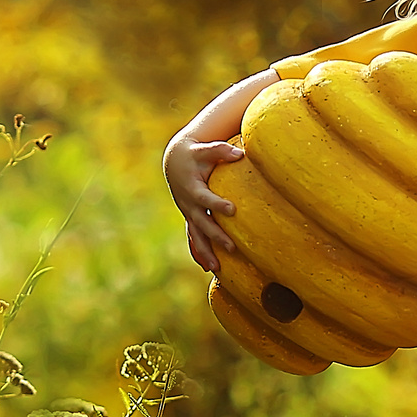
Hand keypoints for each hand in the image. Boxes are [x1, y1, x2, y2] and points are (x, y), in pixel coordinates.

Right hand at [163, 136, 245, 270]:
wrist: (175, 162)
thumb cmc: (195, 155)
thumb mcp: (205, 149)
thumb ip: (222, 150)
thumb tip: (241, 154)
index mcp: (193, 187)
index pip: (205, 198)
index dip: (217, 204)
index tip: (232, 210)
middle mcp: (189, 204)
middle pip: (202, 223)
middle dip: (216, 236)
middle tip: (231, 247)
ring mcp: (189, 213)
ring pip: (196, 235)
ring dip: (206, 251)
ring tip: (217, 267)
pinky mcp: (191, 218)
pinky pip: (194, 238)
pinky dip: (200, 252)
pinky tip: (209, 267)